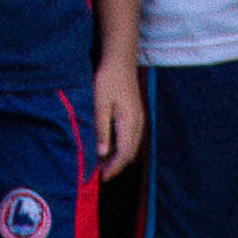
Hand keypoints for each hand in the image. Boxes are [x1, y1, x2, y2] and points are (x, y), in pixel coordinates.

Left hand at [91, 59, 144, 177]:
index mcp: (130, 122)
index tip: (102, 177)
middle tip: (99, 173)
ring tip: (101, 162)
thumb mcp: (100, 104)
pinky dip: (120, 146)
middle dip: (116, 165)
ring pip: (131, 146)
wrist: (120, 60)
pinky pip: (130, 137)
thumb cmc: (108, 79)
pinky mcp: (135, 115)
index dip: (114, 168)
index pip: (124, 154)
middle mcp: (138, 123)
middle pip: (130, 153)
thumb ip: (101, 128)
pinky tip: (108, 146)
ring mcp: (138, 119)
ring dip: (118, 156)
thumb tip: (102, 153)